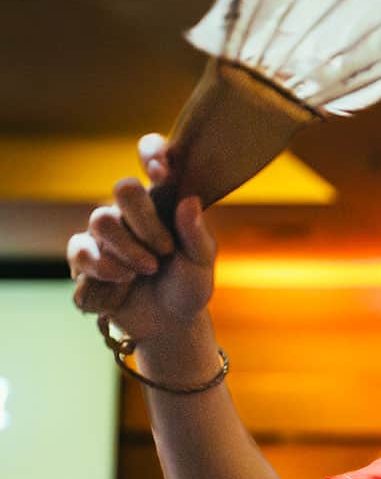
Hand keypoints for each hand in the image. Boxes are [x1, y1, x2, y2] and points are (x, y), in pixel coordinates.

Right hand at [67, 134, 217, 342]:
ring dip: (128, 250)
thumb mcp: (201, 263)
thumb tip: (189, 200)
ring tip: (147, 271)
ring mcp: (104, 233)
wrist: (169, 325)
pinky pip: (81, 252)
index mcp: (163, 201)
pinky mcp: (85, 258)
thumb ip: (196, 234)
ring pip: (101, 220)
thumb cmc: (188, 286)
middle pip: (123, 188)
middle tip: (163, 250)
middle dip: (145, 221)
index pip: (152, 156)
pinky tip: (123, 283)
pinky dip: (104, 271)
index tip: (162, 171)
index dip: (152, 153)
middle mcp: (130, 211)